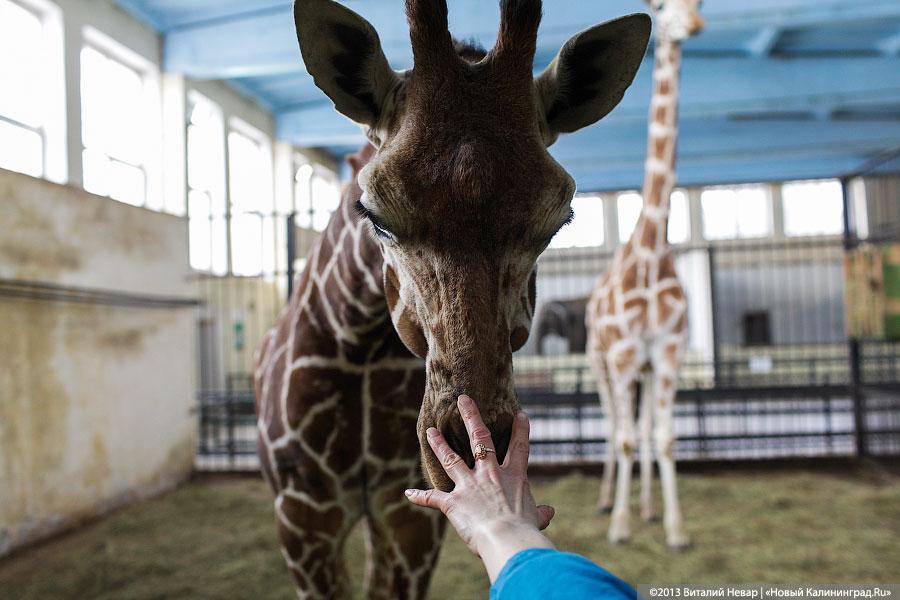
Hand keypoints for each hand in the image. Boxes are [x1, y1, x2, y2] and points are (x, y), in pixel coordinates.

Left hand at [405, 395, 555, 581]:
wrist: (507, 540)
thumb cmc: (524, 531)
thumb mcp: (534, 520)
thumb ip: (539, 514)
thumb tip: (549, 513)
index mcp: (514, 477)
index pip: (519, 448)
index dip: (520, 430)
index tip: (520, 414)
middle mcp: (490, 474)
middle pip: (480, 439)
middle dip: (471, 417)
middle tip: (463, 399)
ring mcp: (469, 485)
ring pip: (451, 458)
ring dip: (439, 444)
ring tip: (429, 431)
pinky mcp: (453, 501)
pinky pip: (433, 497)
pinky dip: (420, 496)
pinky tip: (409, 494)